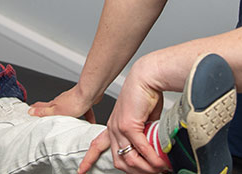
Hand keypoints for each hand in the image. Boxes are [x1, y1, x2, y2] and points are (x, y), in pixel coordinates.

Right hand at [29, 86, 98, 123]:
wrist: (90, 93)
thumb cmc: (74, 102)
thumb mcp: (56, 111)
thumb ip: (43, 111)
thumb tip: (30, 111)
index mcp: (54, 104)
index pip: (41, 106)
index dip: (35, 108)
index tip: (30, 110)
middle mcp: (62, 101)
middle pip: (54, 107)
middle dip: (50, 113)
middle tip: (46, 116)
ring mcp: (72, 101)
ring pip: (69, 110)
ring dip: (69, 116)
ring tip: (70, 124)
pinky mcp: (83, 102)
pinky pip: (84, 111)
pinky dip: (86, 117)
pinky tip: (90, 122)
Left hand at [79, 56, 167, 173]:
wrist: (146, 77)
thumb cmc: (146, 94)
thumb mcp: (144, 120)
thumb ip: (145, 135)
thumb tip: (154, 149)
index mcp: (114, 126)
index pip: (97, 146)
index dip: (89, 159)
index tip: (82, 170)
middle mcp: (113, 128)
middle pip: (119, 161)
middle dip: (135, 171)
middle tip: (152, 173)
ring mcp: (119, 127)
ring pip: (129, 158)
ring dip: (145, 168)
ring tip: (159, 169)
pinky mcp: (128, 124)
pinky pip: (140, 148)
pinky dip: (151, 158)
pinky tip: (159, 163)